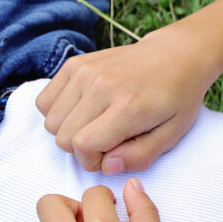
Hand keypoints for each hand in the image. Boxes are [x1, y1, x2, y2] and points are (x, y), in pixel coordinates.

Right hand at [35, 27, 216, 173]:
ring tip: (95, 124)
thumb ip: (140, 156)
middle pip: (62, 136)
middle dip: (81, 149)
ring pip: (50, 120)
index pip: (83, 145)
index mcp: (127, 106)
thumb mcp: (172, 134)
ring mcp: (85, 71)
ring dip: (68, 130)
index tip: (108, 156)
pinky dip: (59, 111)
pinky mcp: (74, 64)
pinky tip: (84, 109)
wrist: (177, 55)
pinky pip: (45, 100)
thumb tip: (106, 166)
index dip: (92, 160)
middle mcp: (101, 86)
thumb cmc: (177, 97)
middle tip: (105, 140)